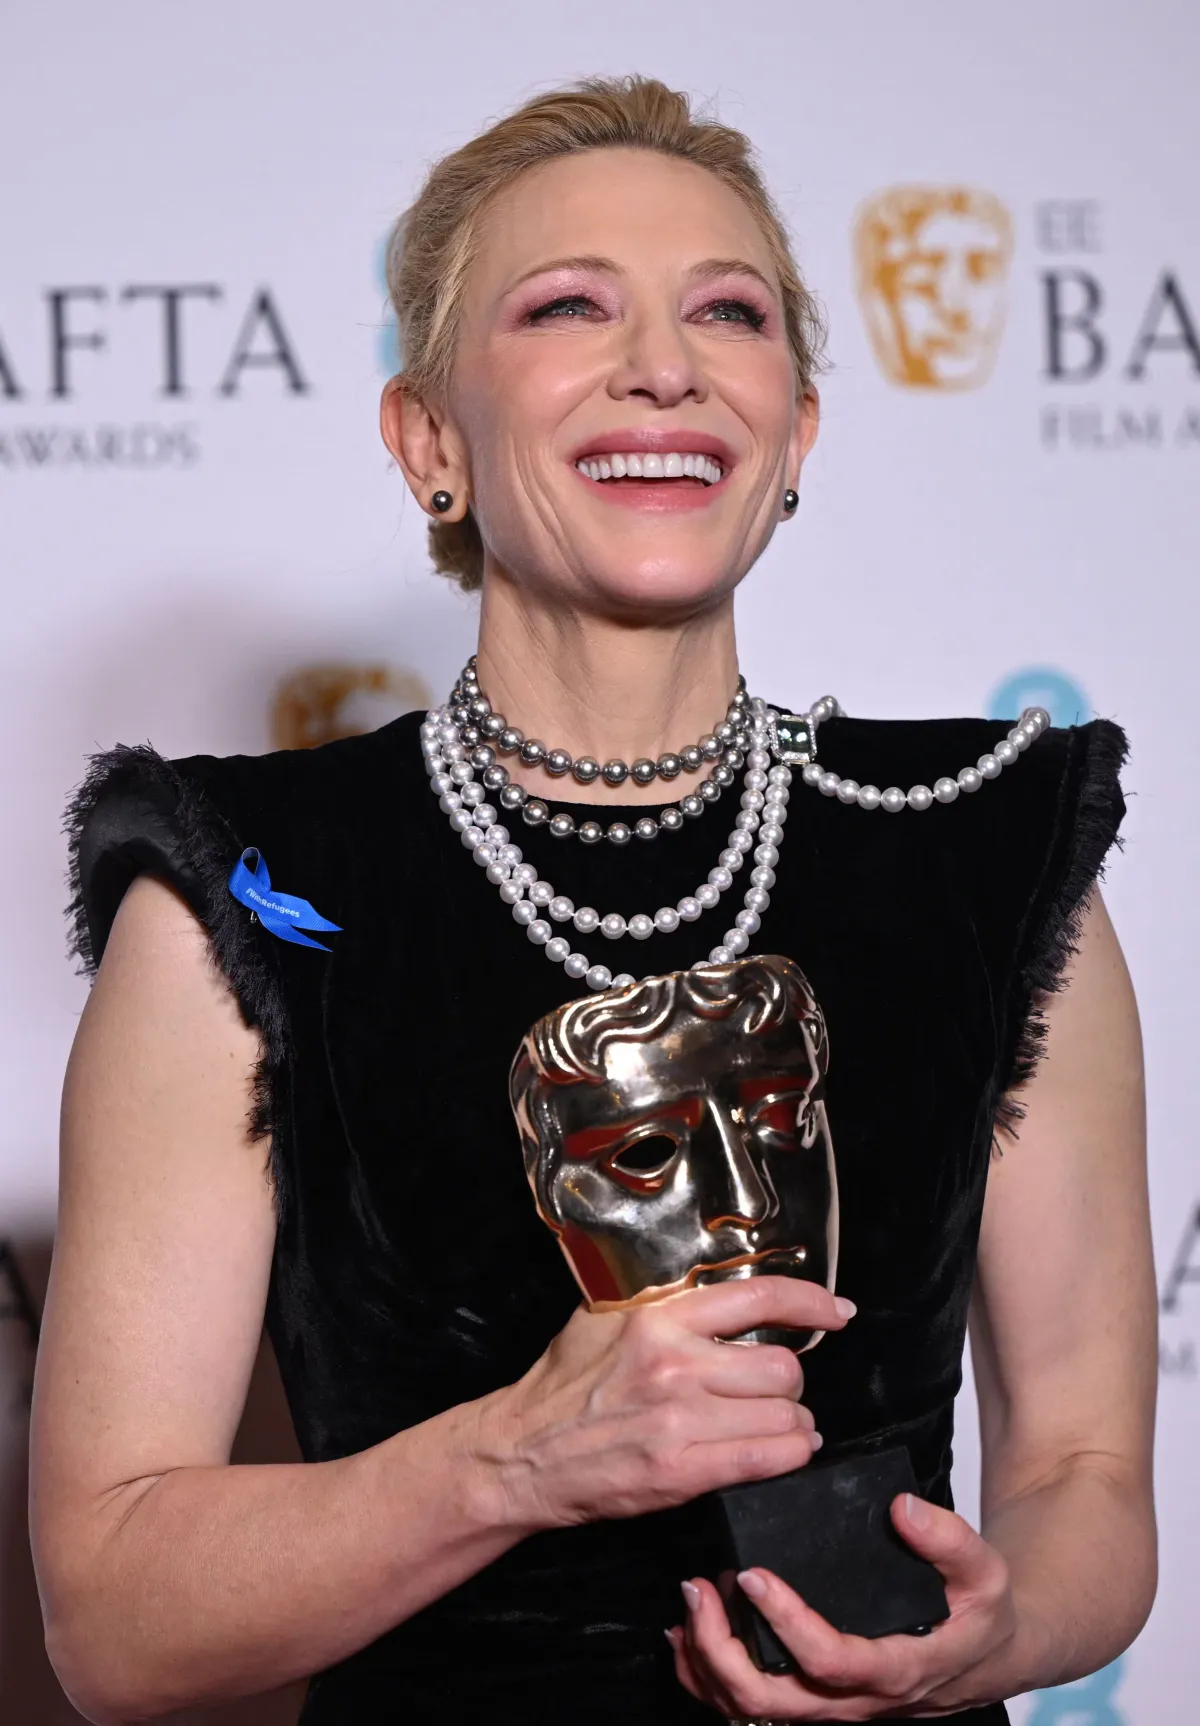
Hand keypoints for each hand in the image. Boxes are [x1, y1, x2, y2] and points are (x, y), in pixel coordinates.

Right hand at [475, 1276, 853, 1533]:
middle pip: (782, 1367)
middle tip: (777, 1390)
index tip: (837, 1311)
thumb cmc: (564, 1385)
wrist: (522, 1452)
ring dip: (794, 1424)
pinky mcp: (681, 1471)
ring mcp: (680, 1420)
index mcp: (659, 1318)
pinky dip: (789, 1455)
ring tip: (782, 1426)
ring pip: (784, 1416)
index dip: (812, 1302)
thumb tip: (729, 1300)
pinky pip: (767, 1459)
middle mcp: (675, 1364)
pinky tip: (784, 1451)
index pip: (760, 1298)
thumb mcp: (607, 1321)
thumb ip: (667, 1308)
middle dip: (790, 1382)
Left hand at [667, 1492, 1016, 1719]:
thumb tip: (901, 1508)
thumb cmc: (980, 1611)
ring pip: (752, 1711)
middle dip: (720, 1650)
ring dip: (707, 1663)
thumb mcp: (985, 1570)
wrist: (987, 1654)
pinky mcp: (815, 1699)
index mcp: (896, 1670)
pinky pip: (751, 1705)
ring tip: (687, 1603)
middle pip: (771, 1703)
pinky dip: (710, 1675)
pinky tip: (688, 1635)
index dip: (785, 1623)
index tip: (753, 1574)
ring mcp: (831, 1706)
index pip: (829, 1662)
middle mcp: (856, 1700)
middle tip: (698, 1588)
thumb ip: (948, 1538)